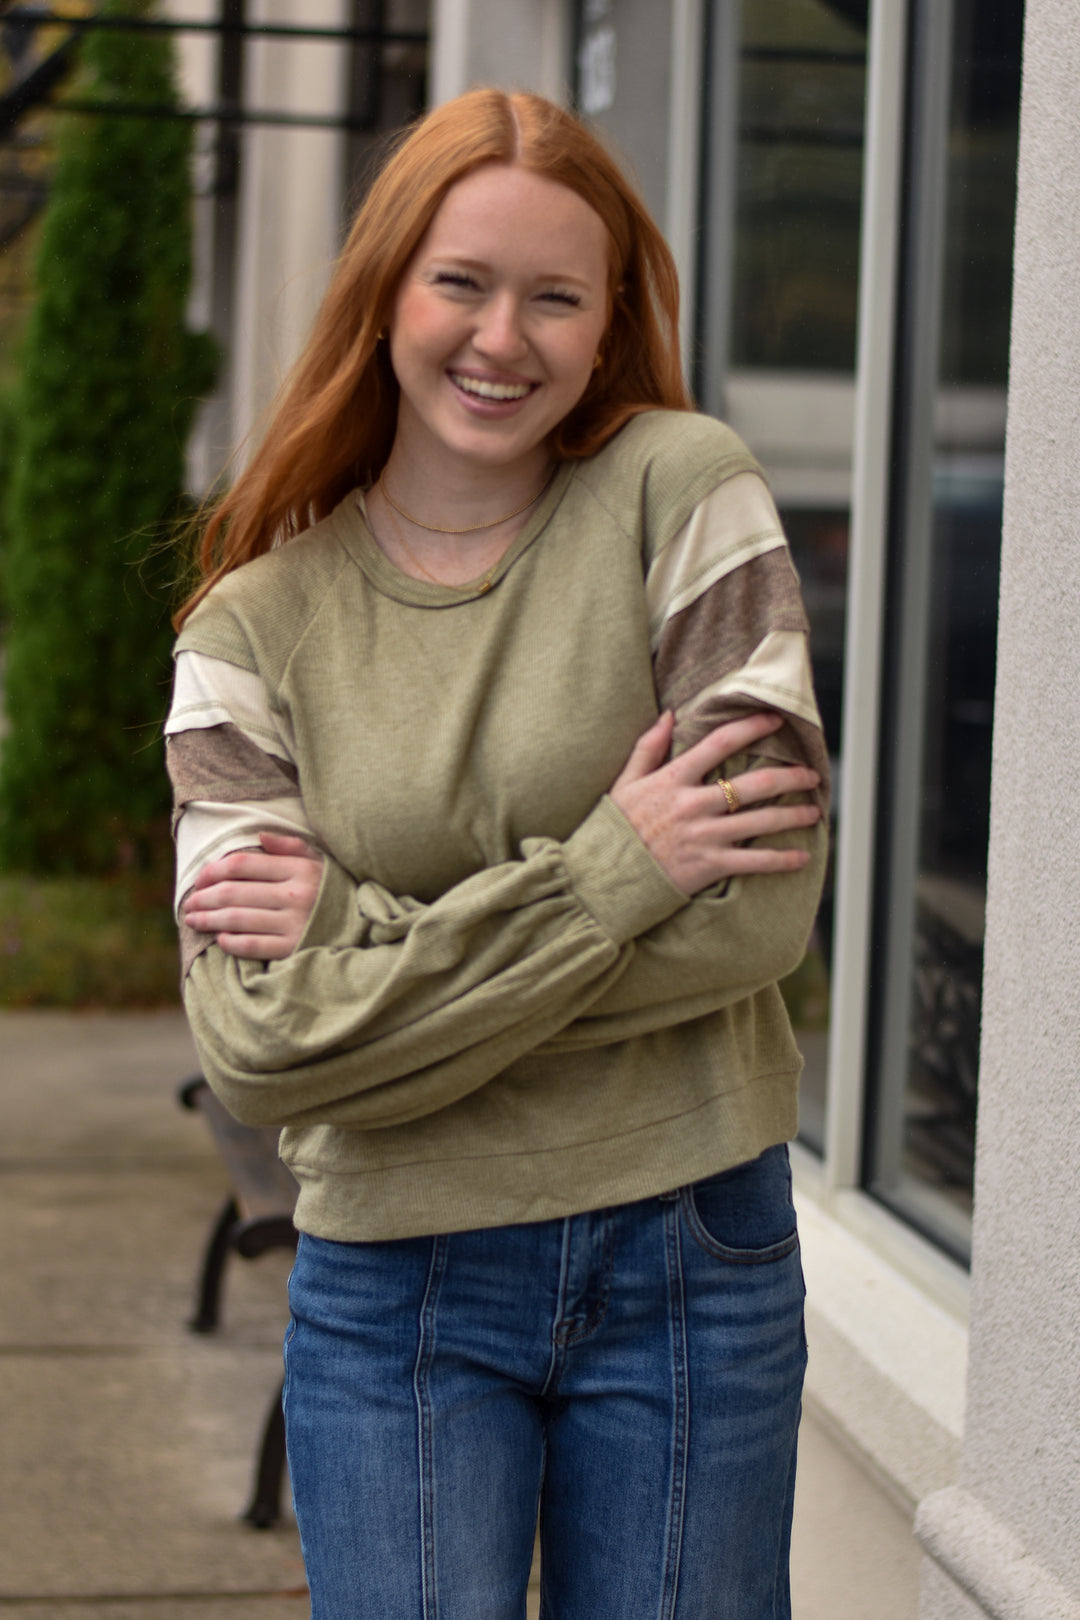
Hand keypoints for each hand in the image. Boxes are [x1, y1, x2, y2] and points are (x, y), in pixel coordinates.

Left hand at [182, 832, 322, 959]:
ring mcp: (294, 923)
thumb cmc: (336, 892)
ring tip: (193, 921)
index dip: (213, 871)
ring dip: (208, 920)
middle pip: (233, 893)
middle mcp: (295, 895)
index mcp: (299, 869)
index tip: (199, 879)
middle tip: (188, 904)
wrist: (367, 928)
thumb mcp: (320, 862)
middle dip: (204, 898)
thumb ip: (291, 847)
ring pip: (237, 919)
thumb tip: (260, 837)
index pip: (243, 865)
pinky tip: (221, 939)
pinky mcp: (293, 949)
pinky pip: (252, 945)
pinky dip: (231, 942)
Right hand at [609, 711, 821, 895]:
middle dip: (789, 777)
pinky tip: (802, 857)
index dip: (751, 728)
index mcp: (673, 779)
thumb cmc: (614, 830)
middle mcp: (693, 805)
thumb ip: (647, 747)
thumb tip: (669, 715)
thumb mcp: (624, 782)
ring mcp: (703, 837)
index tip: (775, 721)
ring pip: (761, 822)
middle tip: (811, 774)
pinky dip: (782, 860)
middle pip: (753, 784)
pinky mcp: (708, 866)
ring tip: (814, 811)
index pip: (719, 744)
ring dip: (793, 815)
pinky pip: (754, 863)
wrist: (601, 878)